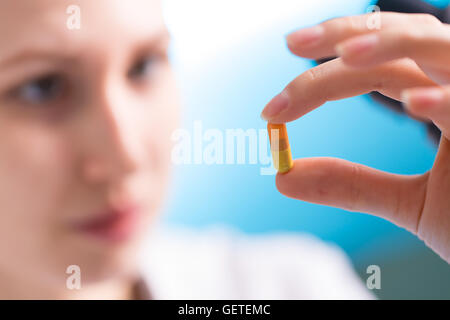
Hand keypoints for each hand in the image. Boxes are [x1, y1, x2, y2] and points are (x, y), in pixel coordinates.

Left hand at [261, 12, 449, 262]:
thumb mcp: (410, 203)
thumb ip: (351, 185)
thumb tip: (283, 176)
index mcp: (437, 98)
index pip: (374, 70)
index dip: (324, 75)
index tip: (275, 105)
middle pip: (399, 41)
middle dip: (346, 35)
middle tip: (292, 43)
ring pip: (439, 48)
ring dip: (393, 43)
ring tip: (345, 54)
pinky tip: (416, 102)